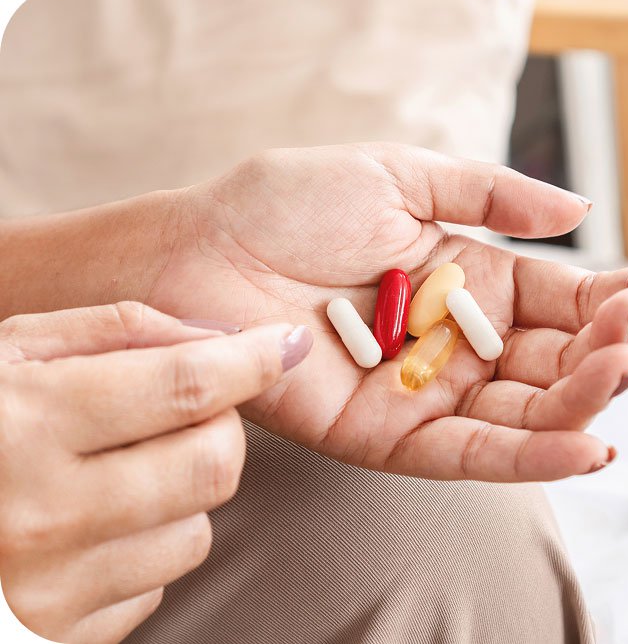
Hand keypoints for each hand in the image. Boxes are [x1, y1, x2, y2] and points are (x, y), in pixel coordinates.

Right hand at [0, 303, 311, 642]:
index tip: (284, 345)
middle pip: (211, 465)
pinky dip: (147, 547)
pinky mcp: (61, 637)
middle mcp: (42, 513)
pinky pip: (157, 586)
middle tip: (187, 412)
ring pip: (196, 531)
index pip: (183, 388)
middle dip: (220, 428)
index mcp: (24, 424)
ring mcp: (52, 587)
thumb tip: (218, 338)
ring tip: (123, 470)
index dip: (251, 361)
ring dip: (184, 493)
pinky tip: (98, 523)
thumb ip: (114, 331)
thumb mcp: (7, 351)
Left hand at [148, 143, 627, 481]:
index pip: (569, 295)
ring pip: (530, 411)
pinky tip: (588, 446)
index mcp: (474, 280)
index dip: (625, 287)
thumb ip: (492, 195)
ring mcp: (432, 393)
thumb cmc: (287, 205)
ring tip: (624, 369)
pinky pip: (473, 452)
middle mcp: (464, 343)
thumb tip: (580, 209)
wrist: (199, 256)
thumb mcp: (401, 176)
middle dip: (609, 346)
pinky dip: (532, 456)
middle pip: (560, 359)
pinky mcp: (392, 438)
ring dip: (584, 398)